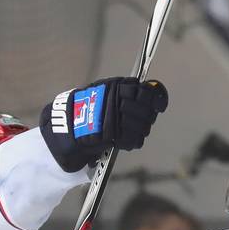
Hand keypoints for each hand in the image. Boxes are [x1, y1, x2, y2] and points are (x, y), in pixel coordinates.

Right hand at [38, 77, 168, 171]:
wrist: (69, 125)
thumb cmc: (86, 106)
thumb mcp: (104, 89)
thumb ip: (125, 89)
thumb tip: (150, 88)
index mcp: (118, 87)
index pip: (146, 92)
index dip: (156, 99)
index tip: (159, 105)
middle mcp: (119, 102)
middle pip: (147, 111)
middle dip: (147, 117)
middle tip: (143, 120)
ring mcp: (118, 120)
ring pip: (143, 127)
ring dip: (140, 130)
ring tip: (132, 131)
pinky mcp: (116, 136)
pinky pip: (135, 140)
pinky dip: (133, 141)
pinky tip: (126, 140)